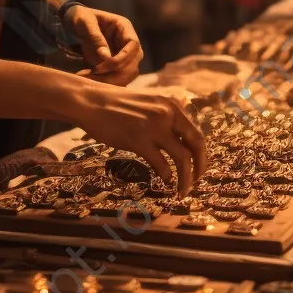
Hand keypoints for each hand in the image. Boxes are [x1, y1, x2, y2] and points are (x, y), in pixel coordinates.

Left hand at [64, 5, 142, 85]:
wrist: (74, 22)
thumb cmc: (81, 17)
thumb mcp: (86, 23)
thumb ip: (96, 38)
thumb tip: (106, 56)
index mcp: (125, 28)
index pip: (134, 45)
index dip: (123, 58)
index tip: (104, 65)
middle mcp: (128, 43)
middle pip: (133, 63)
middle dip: (116, 73)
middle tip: (94, 74)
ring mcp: (124, 55)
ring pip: (127, 74)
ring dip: (111, 80)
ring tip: (89, 78)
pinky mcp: (116, 65)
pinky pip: (117, 77)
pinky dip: (106, 82)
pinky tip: (89, 79)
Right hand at [76, 85, 205, 195]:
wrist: (91, 102)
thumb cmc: (117, 105)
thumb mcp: (149, 105)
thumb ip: (165, 119)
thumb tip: (179, 142)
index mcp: (172, 106)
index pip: (196, 132)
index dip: (201, 153)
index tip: (198, 167)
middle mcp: (168, 114)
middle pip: (196, 145)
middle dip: (200, 167)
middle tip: (197, 182)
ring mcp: (154, 127)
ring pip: (182, 158)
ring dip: (186, 178)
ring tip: (182, 190)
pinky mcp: (138, 140)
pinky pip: (161, 163)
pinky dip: (166, 175)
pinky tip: (164, 180)